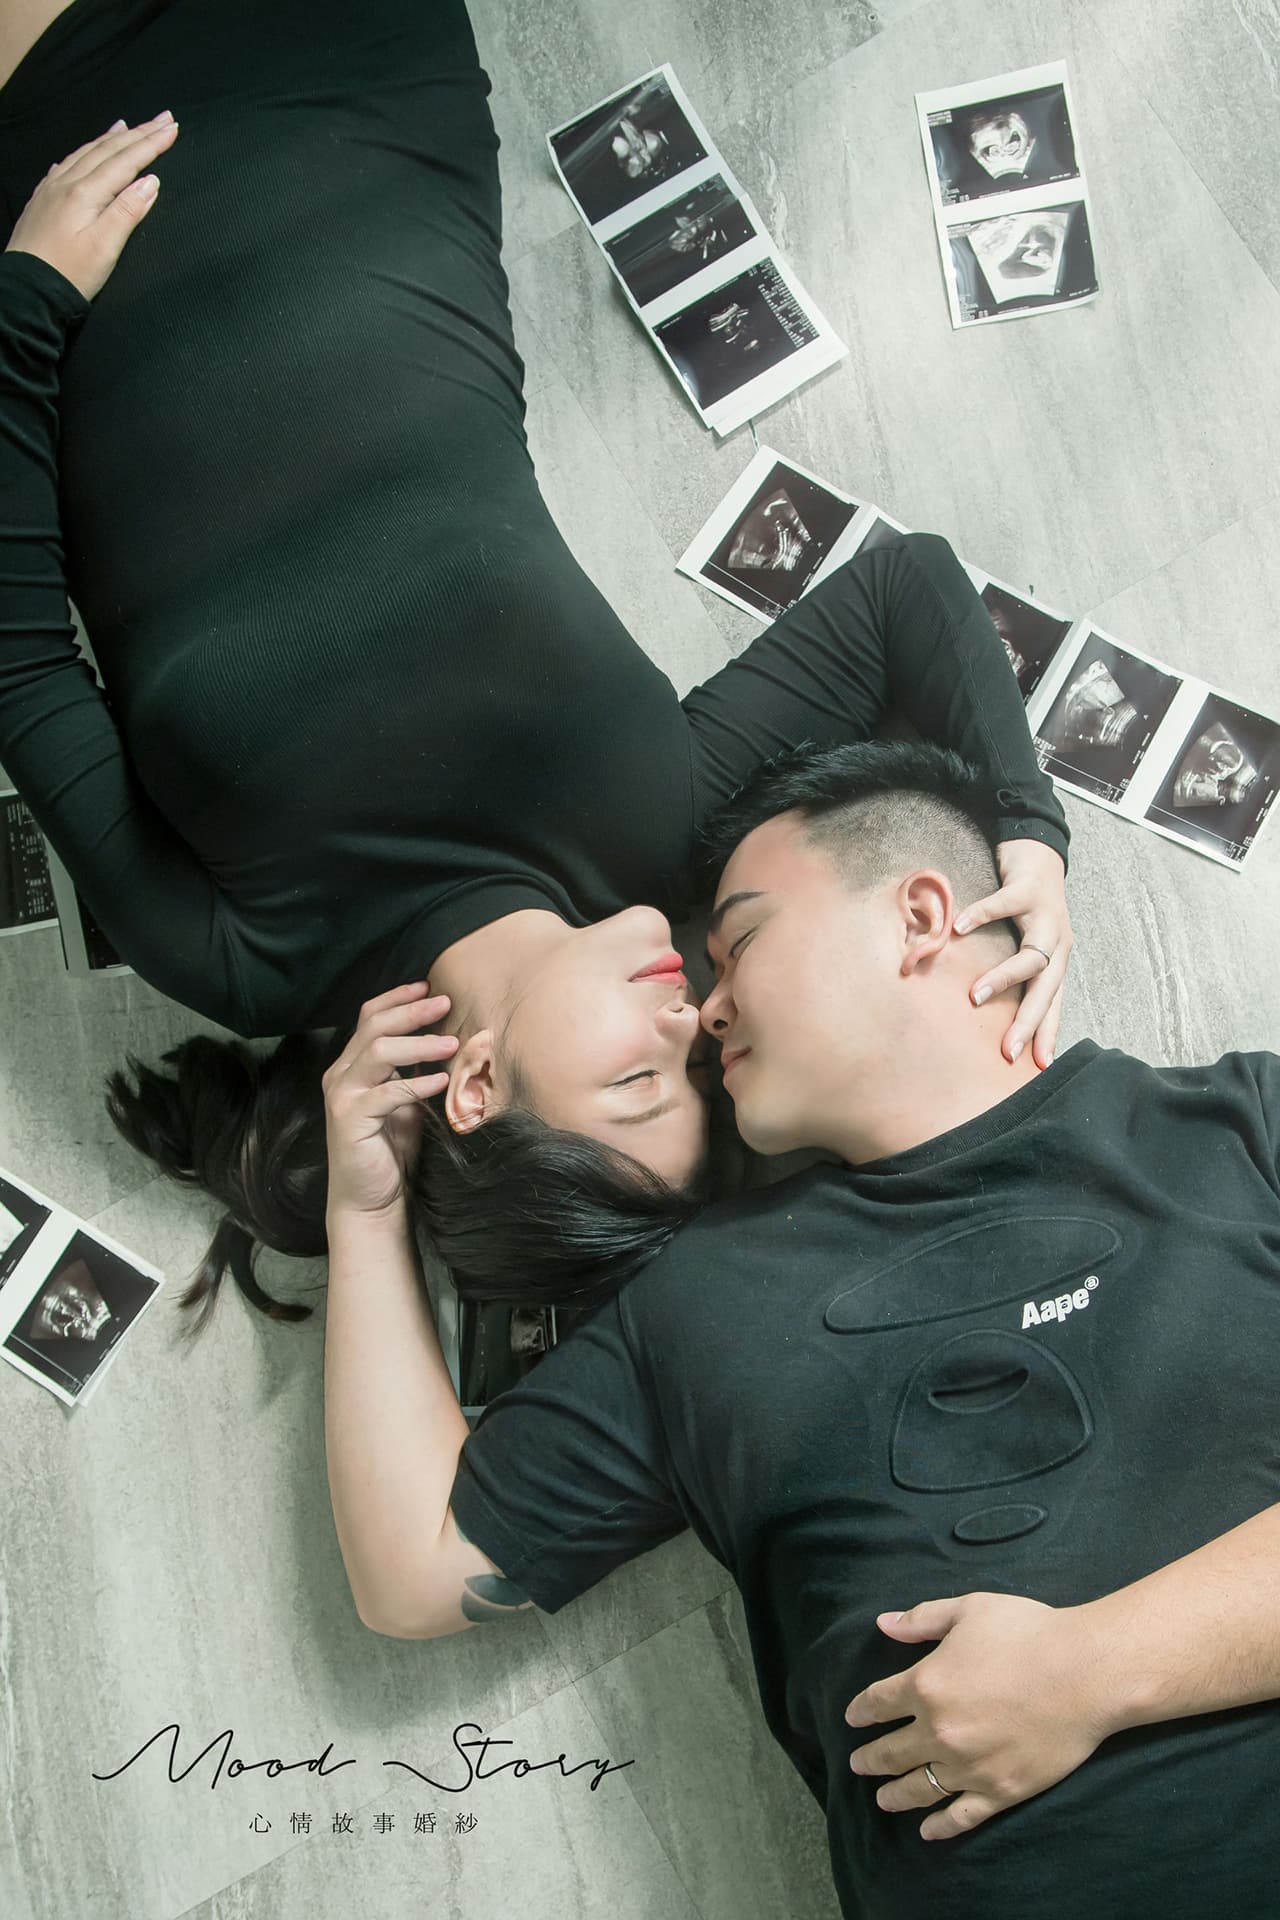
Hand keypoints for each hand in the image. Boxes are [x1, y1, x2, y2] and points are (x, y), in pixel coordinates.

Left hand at [4, 112, 179, 302]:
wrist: (27, 290)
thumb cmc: (69, 274)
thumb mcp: (104, 248)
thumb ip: (127, 211)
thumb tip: (150, 182)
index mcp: (86, 193)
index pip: (125, 161)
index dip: (151, 144)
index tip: (172, 127)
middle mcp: (67, 183)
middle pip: (107, 150)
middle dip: (138, 133)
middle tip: (162, 118)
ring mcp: (52, 189)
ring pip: (86, 153)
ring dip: (110, 138)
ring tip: (127, 125)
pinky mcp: (43, 201)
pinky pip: (67, 165)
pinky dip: (84, 153)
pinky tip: (86, 153)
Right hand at [321, 980, 458, 1220]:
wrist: (369, 1199)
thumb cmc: (389, 1150)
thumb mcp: (404, 1102)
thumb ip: (412, 1072)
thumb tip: (446, 1041)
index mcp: (352, 1066)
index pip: (370, 1017)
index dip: (398, 998)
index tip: (430, 986)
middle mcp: (341, 1075)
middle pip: (374, 1027)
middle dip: (412, 1011)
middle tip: (446, 1002)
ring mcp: (342, 1096)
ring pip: (378, 1052)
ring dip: (419, 1044)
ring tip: (452, 1043)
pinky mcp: (350, 1120)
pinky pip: (387, 1093)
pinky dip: (416, 1083)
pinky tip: (442, 1080)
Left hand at [844, 1593, 1114, 1841]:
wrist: (1084, 1674)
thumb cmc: (1028, 1633)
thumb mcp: (968, 1610)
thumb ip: (922, 1619)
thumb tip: (882, 1623)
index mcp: (926, 1685)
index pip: (878, 1702)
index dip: (861, 1711)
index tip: (852, 1718)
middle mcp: (939, 1731)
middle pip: (891, 1752)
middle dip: (870, 1759)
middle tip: (857, 1764)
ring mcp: (969, 1766)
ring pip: (919, 1788)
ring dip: (894, 1794)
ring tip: (882, 1799)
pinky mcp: (1000, 1791)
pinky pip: (960, 1816)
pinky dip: (939, 1826)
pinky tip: (926, 1830)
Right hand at [954, 839, 1072, 1068]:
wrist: (1040, 848)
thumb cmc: (1029, 901)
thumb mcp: (1027, 940)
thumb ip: (1015, 968)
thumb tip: (987, 1004)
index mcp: (1056, 958)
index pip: (1053, 1003)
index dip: (1046, 1033)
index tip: (1033, 1065)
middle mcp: (1058, 941)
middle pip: (1046, 989)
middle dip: (1028, 1022)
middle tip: (1007, 1050)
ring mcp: (1046, 915)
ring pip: (1032, 956)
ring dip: (1003, 979)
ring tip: (975, 995)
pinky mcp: (1029, 888)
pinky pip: (1004, 905)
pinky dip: (981, 917)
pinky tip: (959, 929)